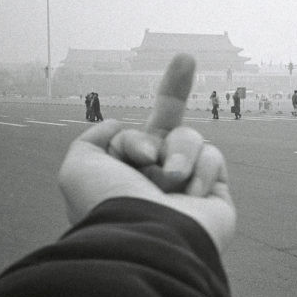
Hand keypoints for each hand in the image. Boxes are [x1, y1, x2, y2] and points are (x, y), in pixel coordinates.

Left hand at [58, 54, 235, 251]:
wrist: (146, 236)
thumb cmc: (109, 203)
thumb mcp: (79, 165)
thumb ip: (94, 139)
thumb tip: (121, 125)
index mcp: (124, 173)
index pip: (136, 133)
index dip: (147, 114)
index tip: (174, 75)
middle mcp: (155, 178)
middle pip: (171, 124)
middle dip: (176, 87)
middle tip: (183, 59)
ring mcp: (187, 186)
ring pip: (190, 138)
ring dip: (177, 153)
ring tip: (168, 181)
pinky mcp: (216, 195)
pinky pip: (213, 157)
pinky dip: (201, 169)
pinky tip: (189, 194)